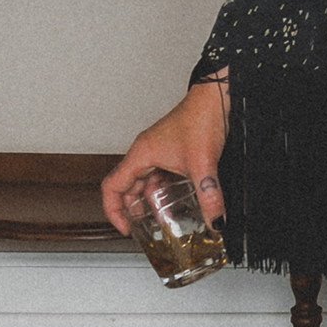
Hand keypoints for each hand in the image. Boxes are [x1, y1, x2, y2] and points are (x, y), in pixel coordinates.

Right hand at [100, 74, 229, 231]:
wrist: (215, 97)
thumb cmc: (201, 117)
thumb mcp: (203, 164)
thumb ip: (209, 197)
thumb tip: (215, 221)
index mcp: (141, 154)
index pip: (111, 187)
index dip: (114, 211)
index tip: (124, 228)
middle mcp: (145, 152)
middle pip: (126, 186)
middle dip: (133, 210)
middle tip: (143, 228)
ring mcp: (158, 150)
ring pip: (144, 181)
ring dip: (150, 200)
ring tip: (161, 218)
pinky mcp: (172, 148)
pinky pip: (159, 174)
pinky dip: (164, 189)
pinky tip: (178, 199)